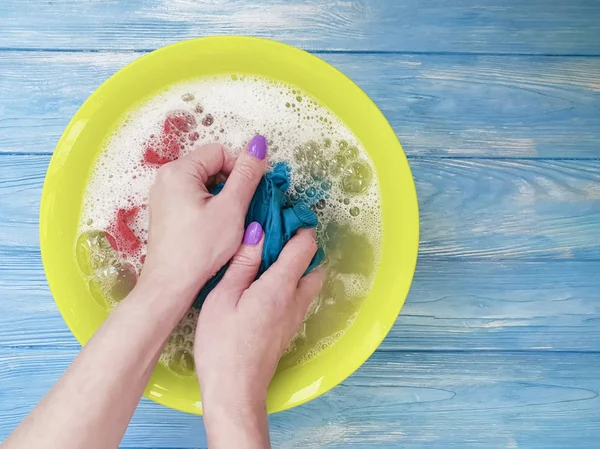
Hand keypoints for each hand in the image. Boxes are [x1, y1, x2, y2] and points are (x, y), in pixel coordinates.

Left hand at [139, 137, 267, 305]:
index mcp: (179, 171)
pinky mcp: (166, 212)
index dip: (240, 170)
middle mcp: (166, 178)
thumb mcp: (231, 208)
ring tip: (229, 222)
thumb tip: (259, 144)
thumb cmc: (201, 248)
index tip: (250, 194)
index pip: (219, 152)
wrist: (171, 285)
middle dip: (231, 184)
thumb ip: (247, 174)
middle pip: (210, 166)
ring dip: (222, 197)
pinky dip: (209, 207)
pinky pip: (193, 198)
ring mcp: (163, 196)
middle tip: (241, 210)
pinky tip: (215, 228)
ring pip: (204, 184)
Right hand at [194, 224, 325, 447]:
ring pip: (310, 282)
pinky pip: (299, 297)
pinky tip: (264, 284)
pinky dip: (292, 283)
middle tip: (274, 238)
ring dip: (298, 265)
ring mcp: (294, 317)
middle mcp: (295, 301)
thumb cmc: (221, 345)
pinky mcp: (288, 329)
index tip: (281, 217)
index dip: (298, 227)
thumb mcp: (223, 297)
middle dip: (302, 246)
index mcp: (279, 287)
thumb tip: (258, 231)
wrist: (234, 391)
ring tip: (267, 259)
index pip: (305, 247)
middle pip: (315, 264)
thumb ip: (243, 263)